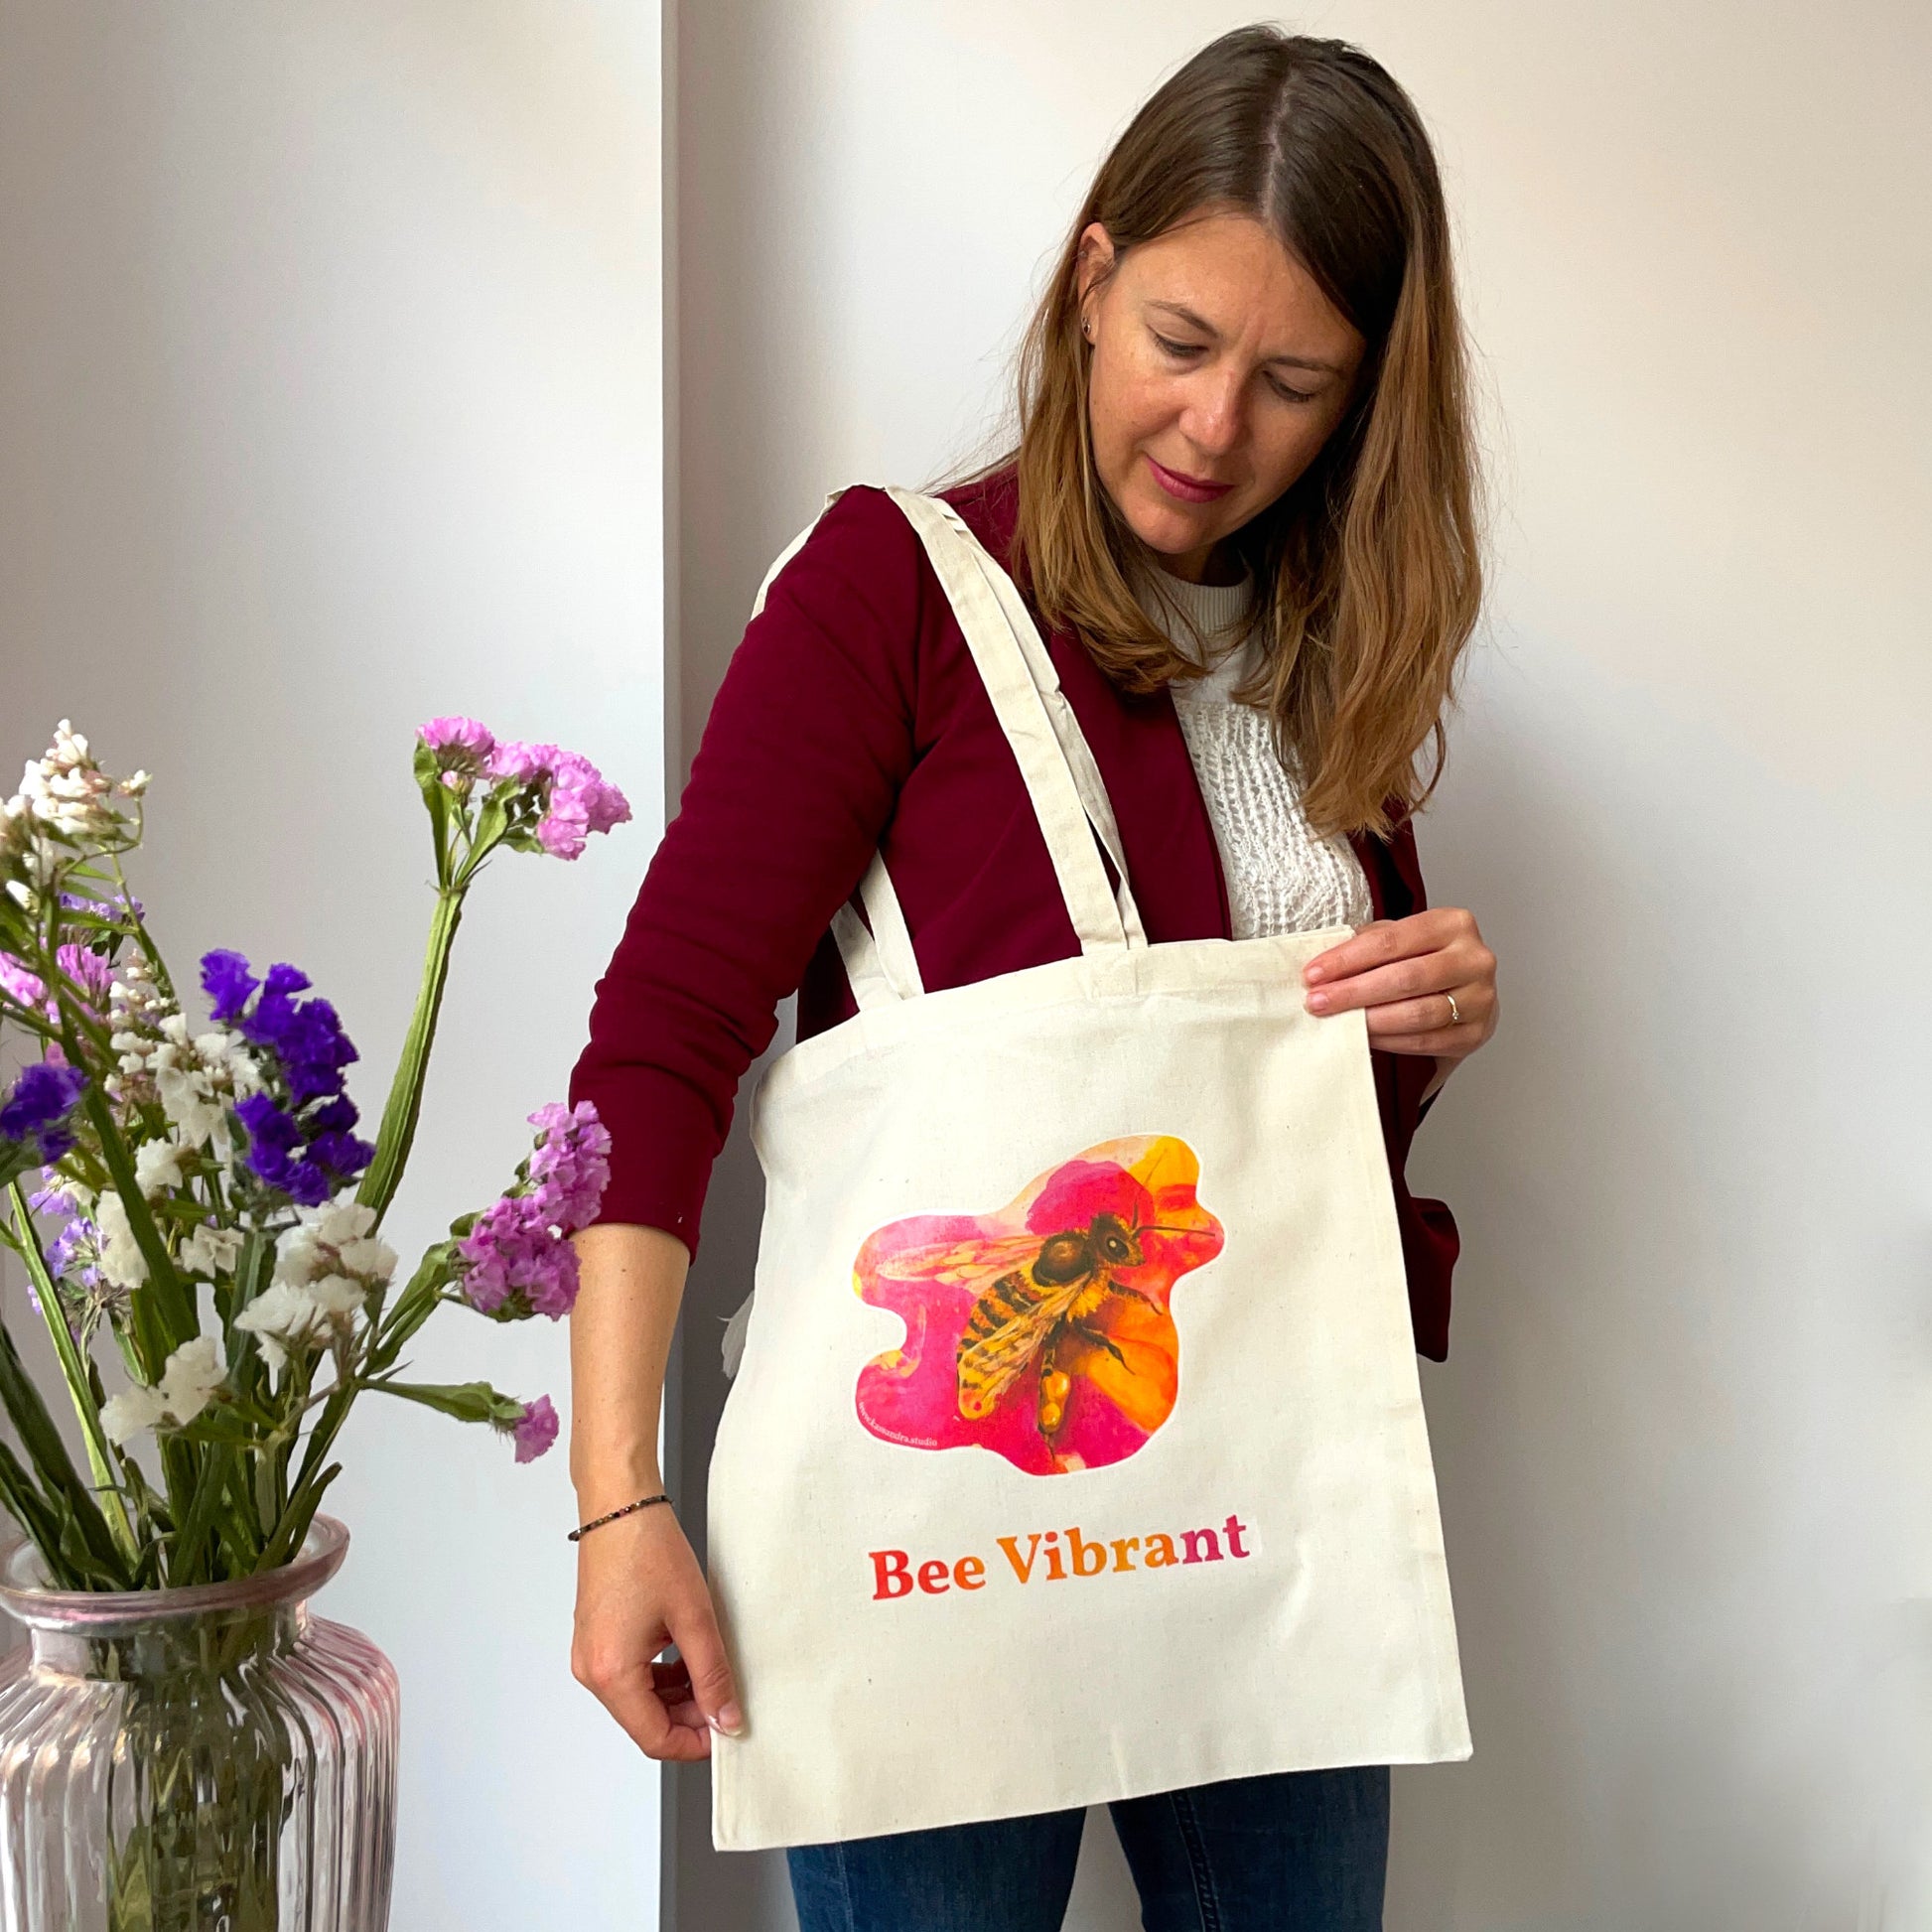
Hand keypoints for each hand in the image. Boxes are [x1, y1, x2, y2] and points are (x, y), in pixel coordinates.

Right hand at [571, 1498, 742, 1760]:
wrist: (619, 1503)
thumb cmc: (647, 1548)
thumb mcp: (694, 1616)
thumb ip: (713, 1674)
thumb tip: (726, 1718)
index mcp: (611, 1672)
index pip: (654, 1738)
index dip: (695, 1743)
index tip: (727, 1733)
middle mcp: (592, 1669)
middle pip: (644, 1721)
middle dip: (689, 1718)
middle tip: (727, 1701)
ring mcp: (590, 1654)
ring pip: (639, 1699)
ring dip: (677, 1697)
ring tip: (714, 1675)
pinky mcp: (596, 1638)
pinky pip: (630, 1675)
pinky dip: (661, 1676)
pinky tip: (689, 1658)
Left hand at [1301, 908, 1497, 1075]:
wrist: (1468, 992)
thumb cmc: (1426, 961)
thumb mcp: (1401, 940)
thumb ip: (1368, 943)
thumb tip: (1322, 963)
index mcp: (1453, 923)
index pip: (1391, 940)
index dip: (1347, 959)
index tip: (1312, 974)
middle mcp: (1474, 958)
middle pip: (1405, 978)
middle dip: (1353, 992)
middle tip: (1318, 1003)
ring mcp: (1481, 998)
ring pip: (1418, 1013)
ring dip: (1370, 1021)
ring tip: (1338, 1022)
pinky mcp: (1476, 1033)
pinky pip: (1426, 1041)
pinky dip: (1390, 1041)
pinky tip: (1366, 1037)